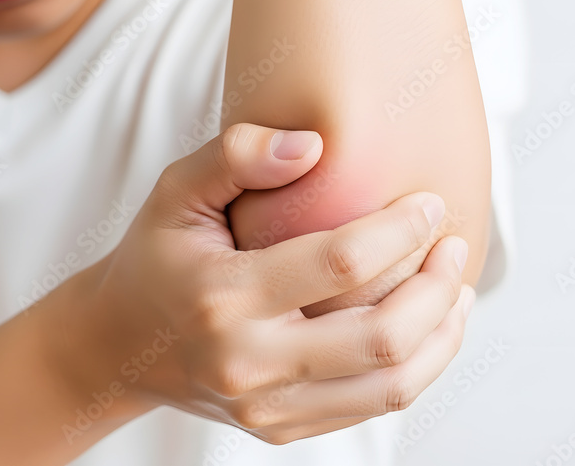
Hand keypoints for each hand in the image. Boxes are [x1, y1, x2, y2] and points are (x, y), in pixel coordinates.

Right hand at [51, 124, 473, 443]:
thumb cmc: (154, 257)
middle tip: (452, 246)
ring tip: (456, 289)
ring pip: (390, 386)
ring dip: (441, 336)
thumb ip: (236, 155)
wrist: (118, 345)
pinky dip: (416, 368)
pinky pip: (371, 407)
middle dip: (436, 286)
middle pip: (381, 337)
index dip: (400, 230)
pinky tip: (426, 329)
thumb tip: (315, 144)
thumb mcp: (176, 192)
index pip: (340, 263)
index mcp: (222, 296)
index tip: (428, 204)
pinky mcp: (279, 431)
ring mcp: (264, 408)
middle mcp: (246, 363)